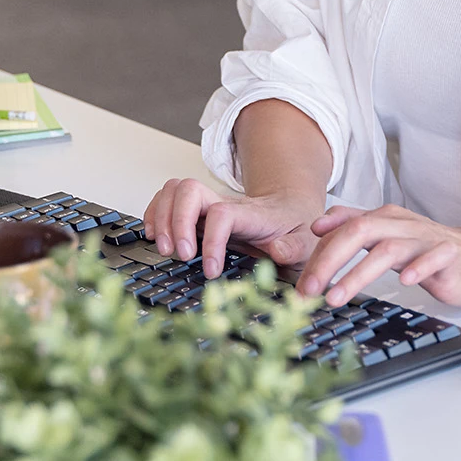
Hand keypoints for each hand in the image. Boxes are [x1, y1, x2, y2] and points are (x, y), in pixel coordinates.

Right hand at [142, 177, 323, 279]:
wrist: (291, 208)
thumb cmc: (295, 226)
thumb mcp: (306, 242)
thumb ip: (295, 248)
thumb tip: (278, 251)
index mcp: (252, 214)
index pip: (223, 214)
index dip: (212, 241)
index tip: (211, 270)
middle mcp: (226, 203)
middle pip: (190, 190)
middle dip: (176, 223)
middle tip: (179, 254)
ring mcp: (209, 204)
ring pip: (174, 189)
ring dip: (161, 217)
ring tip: (164, 248)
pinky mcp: (197, 210)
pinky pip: (167, 198)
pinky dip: (154, 214)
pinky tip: (155, 236)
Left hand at [296, 204, 460, 308]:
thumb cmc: (430, 252)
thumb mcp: (388, 236)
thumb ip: (356, 227)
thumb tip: (319, 226)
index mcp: (384, 219)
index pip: (342, 228)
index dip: (317, 251)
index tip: (297, 278)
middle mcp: (402, 224)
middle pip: (359, 232)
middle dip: (328, 261)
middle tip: (308, 291)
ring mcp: (425, 239)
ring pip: (388, 249)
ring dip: (358, 273)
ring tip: (337, 297)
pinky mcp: (448, 255)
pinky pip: (432, 258)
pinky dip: (417, 269)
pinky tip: (404, 283)